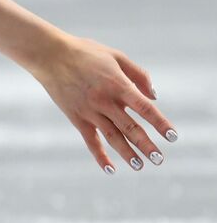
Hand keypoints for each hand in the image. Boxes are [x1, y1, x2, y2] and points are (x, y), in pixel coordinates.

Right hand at [30, 35, 177, 173]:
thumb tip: (153, 95)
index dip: (160, 123)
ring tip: (140, 166)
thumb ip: (138, 74)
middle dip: (146, 145)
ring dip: (127, 153)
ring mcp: (89, 111)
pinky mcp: (76, 117)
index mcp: (118, 84)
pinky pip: (90, 140)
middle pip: (130, 128)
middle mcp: (105, 101)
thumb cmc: (85, 52)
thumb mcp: (116, 56)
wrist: (50, 55)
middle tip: (159, 159)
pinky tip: (111, 169)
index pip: (144, 108)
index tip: (173, 136)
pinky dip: (100, 156)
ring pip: (112, 137)